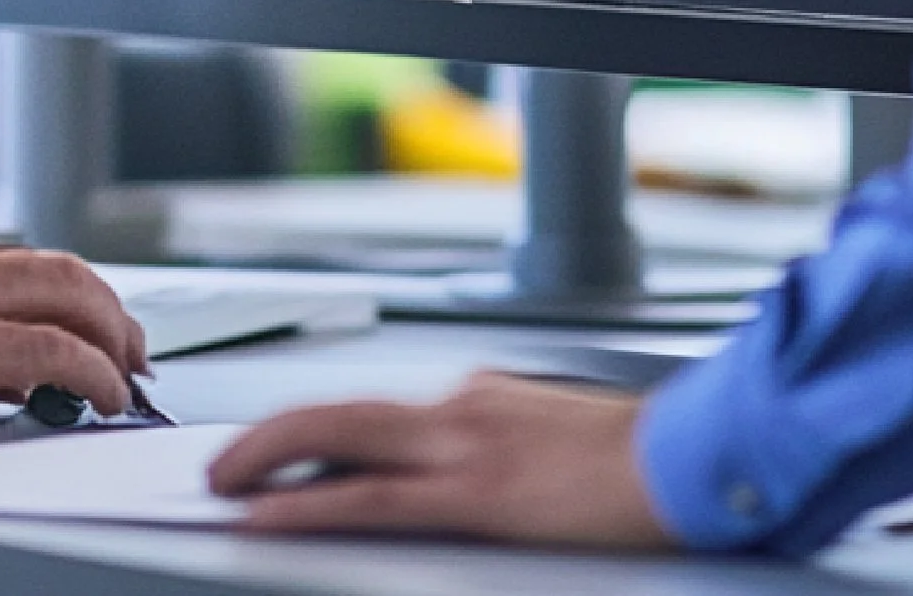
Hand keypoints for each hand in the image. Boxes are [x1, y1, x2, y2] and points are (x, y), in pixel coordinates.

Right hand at [0, 209, 146, 442]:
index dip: (42, 295)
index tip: (64, 322)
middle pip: (51, 264)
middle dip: (101, 304)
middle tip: (126, 338)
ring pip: (69, 293)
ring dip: (110, 333)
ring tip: (128, 367)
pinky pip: (57, 350)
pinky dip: (95, 370)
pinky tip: (106, 393)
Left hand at [208, 372, 674, 547]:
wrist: (694, 458)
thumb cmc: (637, 463)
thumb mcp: (550, 441)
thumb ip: (493, 445)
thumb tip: (451, 475)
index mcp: (478, 399)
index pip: (372, 413)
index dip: (309, 432)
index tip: (270, 451)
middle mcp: (459, 408)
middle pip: (337, 412)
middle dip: (266, 437)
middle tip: (218, 465)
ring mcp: (464, 444)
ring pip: (338, 441)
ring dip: (268, 459)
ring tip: (223, 484)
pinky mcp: (477, 491)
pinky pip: (370, 496)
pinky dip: (309, 502)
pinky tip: (271, 515)